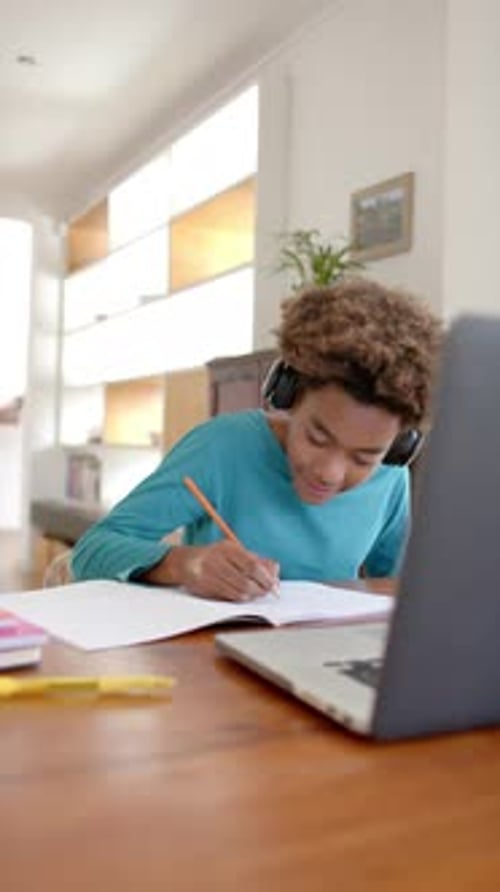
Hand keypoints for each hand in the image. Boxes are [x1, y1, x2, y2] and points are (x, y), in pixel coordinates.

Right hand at [145, 542, 279, 601]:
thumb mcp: (235, 551)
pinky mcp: (204, 588)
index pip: (252, 566)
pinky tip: (243, 595)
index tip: (274, 583)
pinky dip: (240, 598)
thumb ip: (256, 559)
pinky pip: (228, 597)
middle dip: (260, 589)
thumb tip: (275, 571)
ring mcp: (209, 575)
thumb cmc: (216, 556)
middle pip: (246, 581)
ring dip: (251, 595)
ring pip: (238, 592)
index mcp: (227, 548)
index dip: (266, 577)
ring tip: (256, 593)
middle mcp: (217, 561)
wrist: (185, 562)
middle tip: (267, 591)